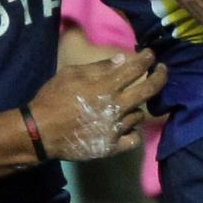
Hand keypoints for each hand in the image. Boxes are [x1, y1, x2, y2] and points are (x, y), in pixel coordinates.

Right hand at [29, 49, 166, 161]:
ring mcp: (115, 129)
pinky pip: (134, 139)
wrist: (40, 131)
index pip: (135, 69)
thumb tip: (122, 59)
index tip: (151, 54)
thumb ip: (98, 67)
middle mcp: (116, 107)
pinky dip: (132, 132)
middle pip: (149, 90)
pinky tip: (126, 126)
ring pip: (139, 115)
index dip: (147, 59)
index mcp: (105, 87)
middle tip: (162, 70)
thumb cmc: (53, 97)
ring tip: (128, 103)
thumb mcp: (70, 73)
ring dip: (136, 107)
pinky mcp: (111, 147)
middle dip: (160, 76)